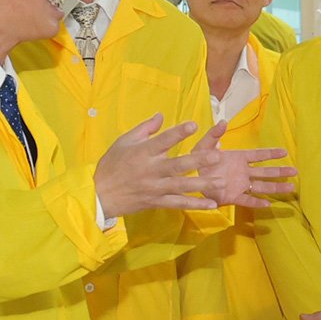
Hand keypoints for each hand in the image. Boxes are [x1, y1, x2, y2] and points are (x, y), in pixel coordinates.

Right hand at [93, 116, 293, 217]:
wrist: (99, 195)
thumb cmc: (111, 165)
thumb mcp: (124, 141)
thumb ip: (145, 128)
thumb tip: (162, 115)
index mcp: (143, 152)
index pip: (163, 141)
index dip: (178, 133)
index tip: (194, 125)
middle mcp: (152, 170)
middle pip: (178, 165)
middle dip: (198, 160)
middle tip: (217, 156)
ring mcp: (156, 188)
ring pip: (182, 186)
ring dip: (202, 184)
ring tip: (221, 181)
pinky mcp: (157, 202)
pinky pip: (179, 204)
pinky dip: (196, 204)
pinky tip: (212, 204)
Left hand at [170, 120, 295, 208]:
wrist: (188, 179)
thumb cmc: (197, 160)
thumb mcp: (203, 146)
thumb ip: (214, 135)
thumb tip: (223, 121)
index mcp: (238, 158)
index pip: (258, 155)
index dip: (271, 153)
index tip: (284, 152)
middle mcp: (243, 172)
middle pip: (265, 172)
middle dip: (280, 171)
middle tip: (295, 171)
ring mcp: (239, 185)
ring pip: (261, 186)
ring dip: (275, 187)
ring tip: (291, 188)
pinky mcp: (232, 197)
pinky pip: (247, 200)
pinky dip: (257, 202)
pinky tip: (268, 204)